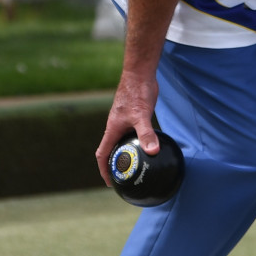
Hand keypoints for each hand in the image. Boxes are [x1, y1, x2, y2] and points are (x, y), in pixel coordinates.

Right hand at [96, 72, 160, 186]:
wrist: (140, 74)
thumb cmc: (137, 93)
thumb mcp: (142, 116)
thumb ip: (146, 133)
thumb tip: (152, 151)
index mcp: (112, 129)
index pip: (102, 154)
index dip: (103, 169)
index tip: (110, 182)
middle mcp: (116, 127)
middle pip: (110, 150)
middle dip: (114, 165)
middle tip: (124, 179)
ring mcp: (124, 122)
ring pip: (121, 142)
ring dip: (125, 155)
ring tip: (135, 166)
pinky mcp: (133, 116)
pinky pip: (132, 135)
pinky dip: (136, 144)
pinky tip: (148, 147)